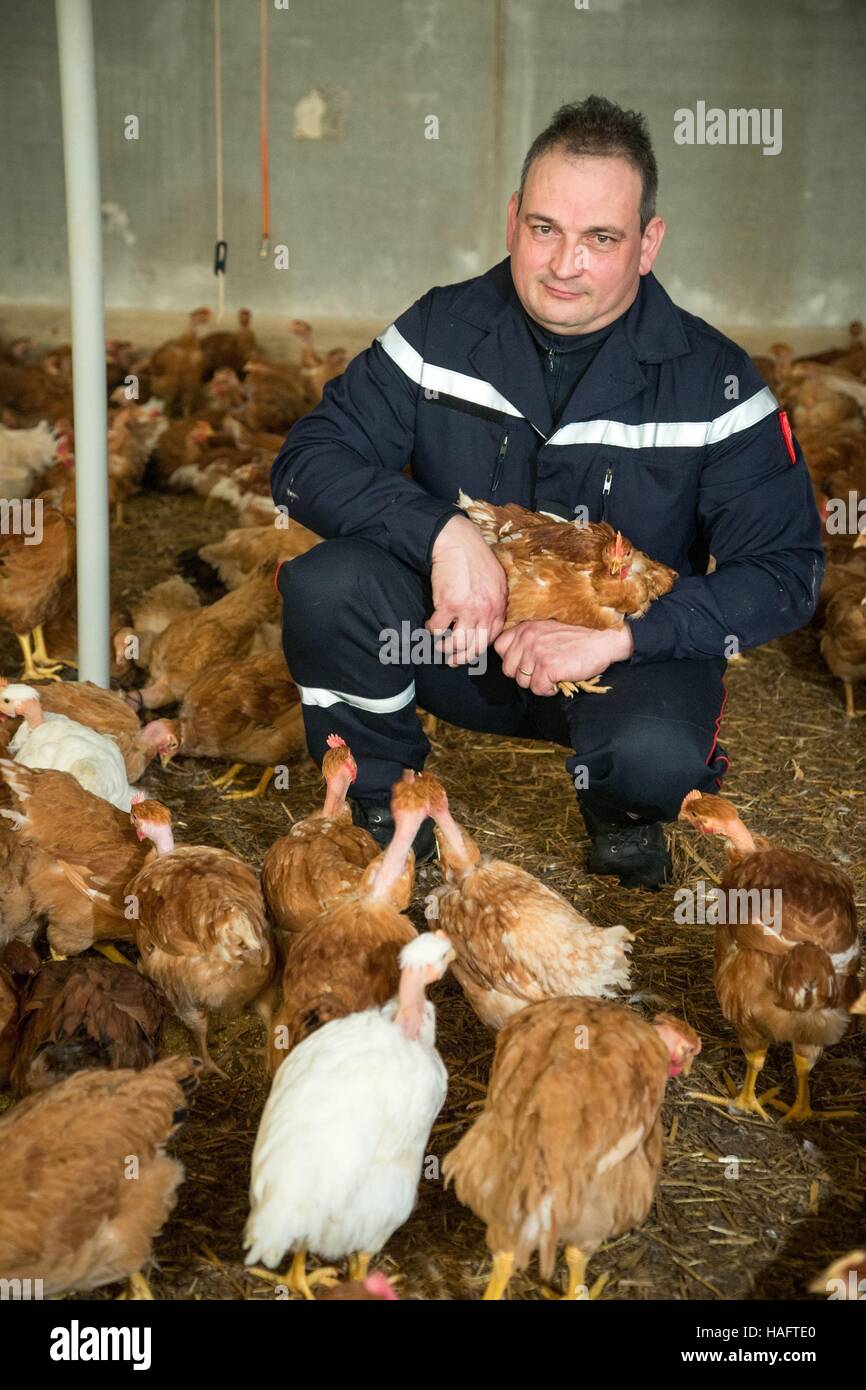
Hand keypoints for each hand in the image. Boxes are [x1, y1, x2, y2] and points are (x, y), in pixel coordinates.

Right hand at [427, 515, 507, 664]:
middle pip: (475, 647)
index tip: (469, 653)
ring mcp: (467, 609)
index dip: (478, 649)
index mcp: (498, 606)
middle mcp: (486, 611)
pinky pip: (437, 628)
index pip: (491, 638)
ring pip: (456, 644)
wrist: (458, 542)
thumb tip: (488, 619)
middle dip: (462, 658)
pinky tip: (429, 625)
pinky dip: (431, 630)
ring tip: (439, 646)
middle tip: (452, 661)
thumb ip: (495, 602)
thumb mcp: (497, 581)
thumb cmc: (476, 558)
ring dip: (445, 648)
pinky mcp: (448, 604)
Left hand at [495, 620, 632, 695]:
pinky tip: (560, 680)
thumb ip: (529, 638)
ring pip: (522, 682)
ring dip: (538, 683)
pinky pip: (538, 689)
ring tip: (554, 674)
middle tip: (543, 671)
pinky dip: (549, 690)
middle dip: (525, 674)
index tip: (526, 662)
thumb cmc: (579, 635)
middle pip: (508, 669)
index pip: (499, 647)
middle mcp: (527, 638)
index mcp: (525, 627)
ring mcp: (536, 652)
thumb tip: (516, 658)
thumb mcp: (547, 628)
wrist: (604, 638)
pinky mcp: (547, 667)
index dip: (512, 658)